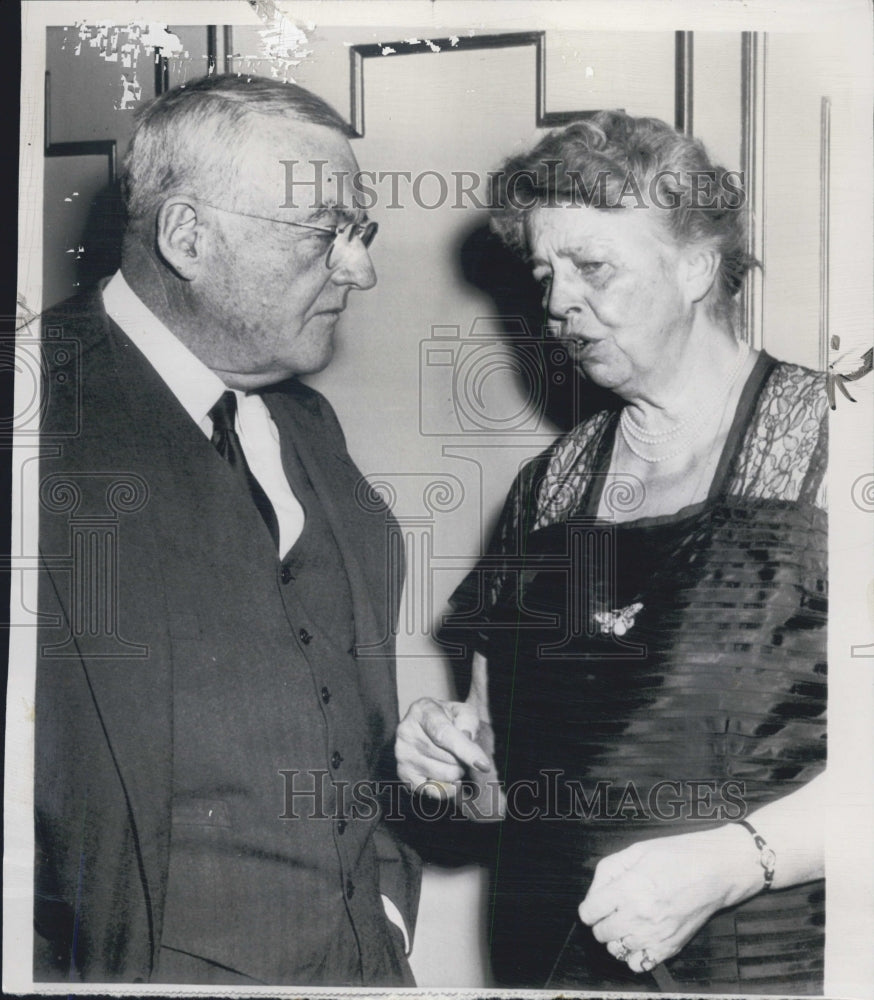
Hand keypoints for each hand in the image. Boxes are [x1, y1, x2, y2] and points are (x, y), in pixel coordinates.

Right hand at [395, 698, 490, 797]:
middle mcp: (406, 731)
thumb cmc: (447, 717)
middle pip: (448, 758)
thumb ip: (469, 721)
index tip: (483, 765)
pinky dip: (448, 788)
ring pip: (444, 775)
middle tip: (461, 749)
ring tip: (452, 759)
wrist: (425, 724)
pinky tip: (449, 778)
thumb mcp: (462, 710)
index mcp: (421, 710)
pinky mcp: (403, 774)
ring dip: (458, 771)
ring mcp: (402, 754)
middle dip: (464, 758)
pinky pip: (434, 791)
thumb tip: (466, 739)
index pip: (443, 734)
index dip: (465, 750)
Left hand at [578, 826, 759, 971]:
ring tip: (627, 922)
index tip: (596, 904)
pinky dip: (634, 955)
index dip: (589, 907)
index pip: (589, 913)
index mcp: (629, 889)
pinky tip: (639, 938)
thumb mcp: (636, 851)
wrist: (716, 870)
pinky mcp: (670, 948)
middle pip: (600, 934)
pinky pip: (638, 964)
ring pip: (616, 950)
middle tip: (613, 910)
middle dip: (601, 921)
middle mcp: (640, 916)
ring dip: (616, 938)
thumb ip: (608, 872)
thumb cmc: (677, 855)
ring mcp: (655, 935)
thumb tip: (593, 895)